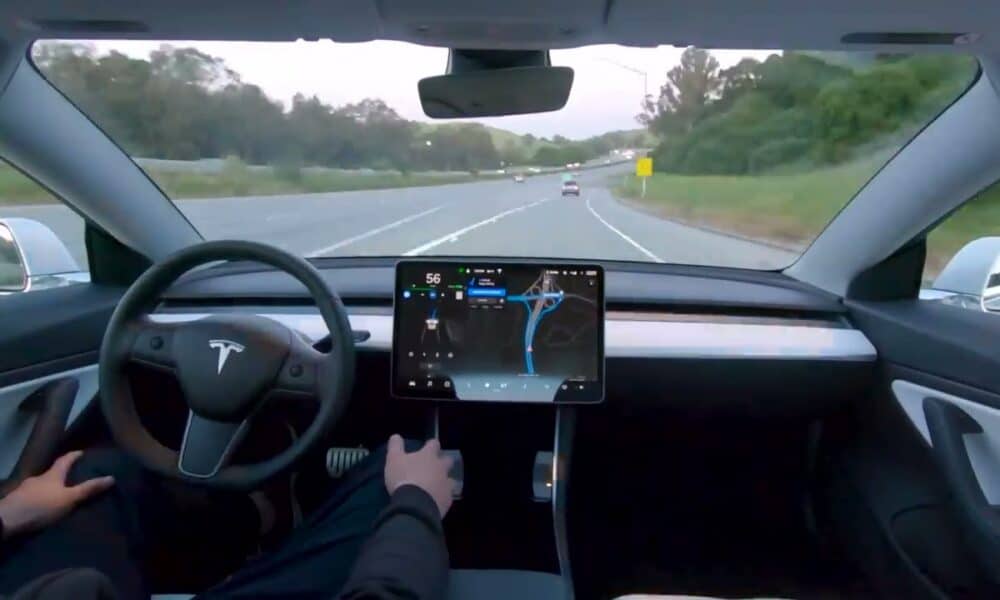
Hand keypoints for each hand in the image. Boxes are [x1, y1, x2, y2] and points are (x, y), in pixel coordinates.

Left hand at [0, 451, 114, 536]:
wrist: (7, 520)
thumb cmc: (41, 506)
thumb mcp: (69, 498)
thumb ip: (88, 489)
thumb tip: (111, 477)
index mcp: (52, 475)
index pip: (64, 460)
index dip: (73, 456)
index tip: (81, 452)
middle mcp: (37, 479)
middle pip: (51, 474)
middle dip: (61, 476)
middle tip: (72, 480)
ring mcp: (24, 490)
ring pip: (40, 486)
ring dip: (48, 490)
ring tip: (57, 498)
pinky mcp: (15, 502)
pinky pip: (31, 497)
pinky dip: (38, 500)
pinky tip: (41, 508)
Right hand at [384, 435, 455, 518]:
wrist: (415, 504)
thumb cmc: (403, 478)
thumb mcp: (393, 459)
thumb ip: (395, 446)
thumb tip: (396, 436)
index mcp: (428, 455)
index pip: (434, 444)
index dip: (431, 444)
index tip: (429, 446)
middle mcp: (441, 467)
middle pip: (448, 460)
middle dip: (444, 461)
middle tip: (436, 466)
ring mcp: (446, 484)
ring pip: (451, 479)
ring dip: (445, 481)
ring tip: (438, 486)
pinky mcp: (448, 500)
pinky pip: (448, 496)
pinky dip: (444, 497)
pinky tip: (438, 501)